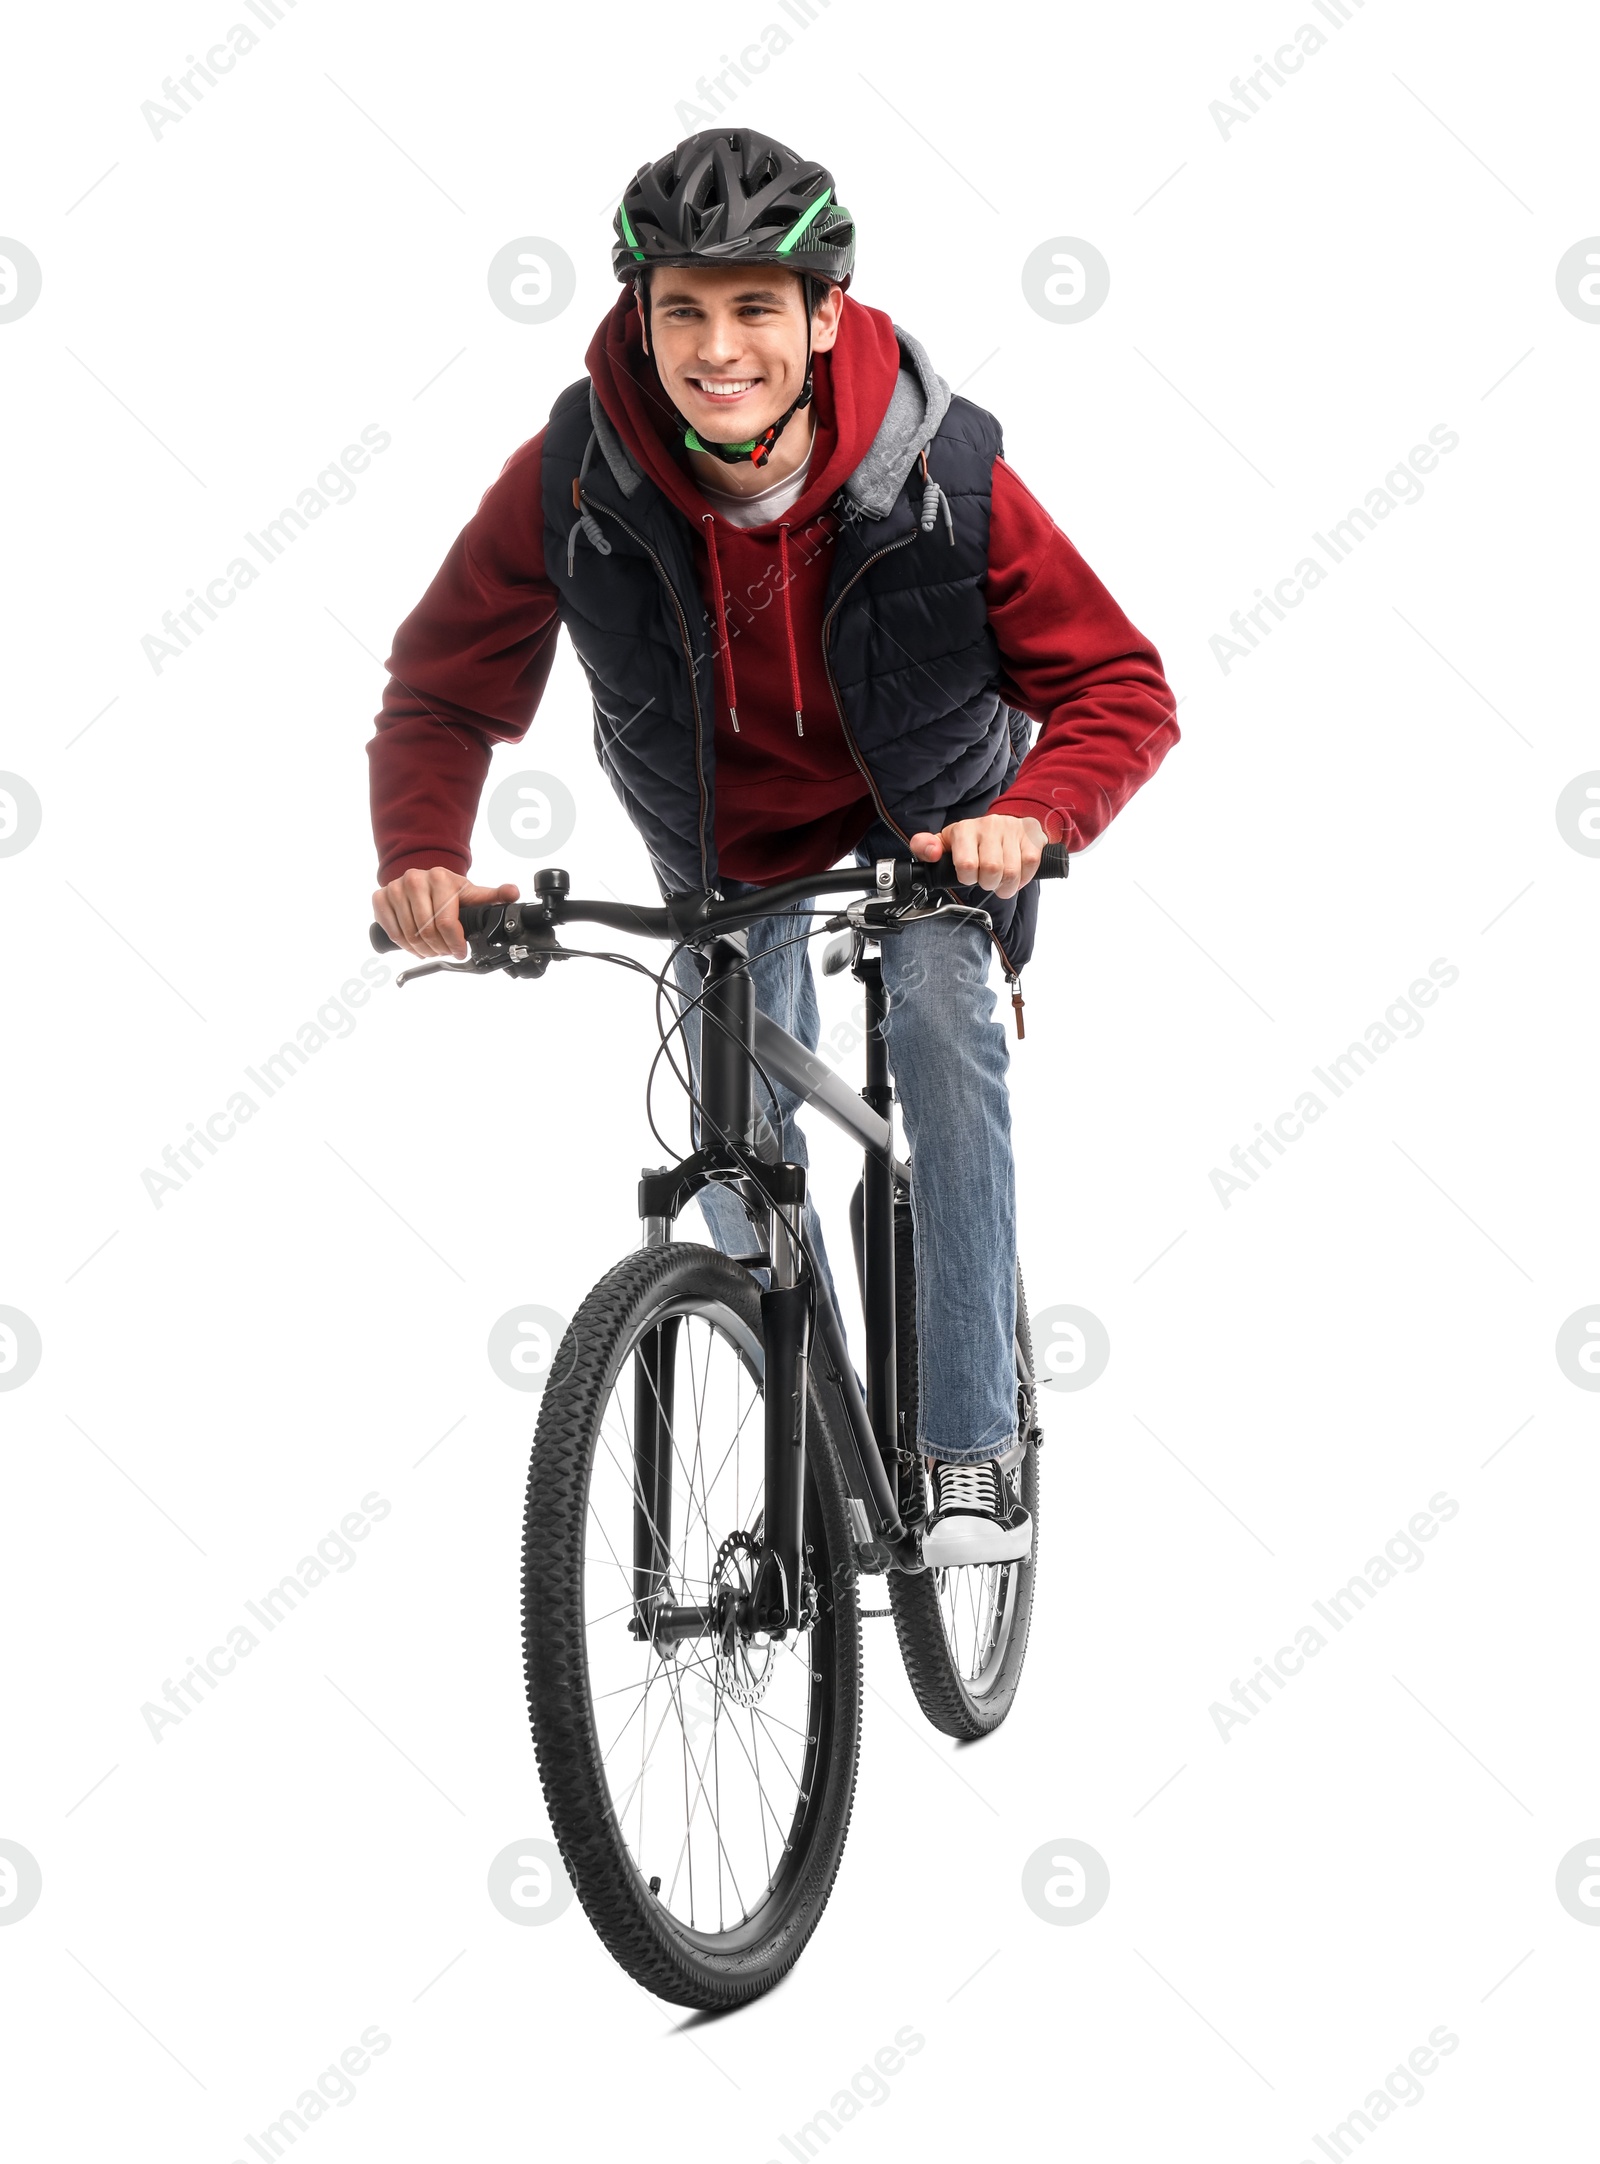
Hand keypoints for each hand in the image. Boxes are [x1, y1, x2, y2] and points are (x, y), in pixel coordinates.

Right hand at [372, 867, 520, 960]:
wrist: (422, 880)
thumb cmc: (448, 891)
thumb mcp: (470, 893)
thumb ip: (492, 896)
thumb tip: (513, 893)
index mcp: (441, 877)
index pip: (446, 922)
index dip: (454, 943)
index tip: (458, 951)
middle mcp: (415, 879)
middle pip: (427, 932)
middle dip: (439, 949)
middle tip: (445, 951)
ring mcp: (395, 888)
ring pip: (409, 935)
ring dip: (423, 950)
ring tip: (432, 949)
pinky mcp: (380, 898)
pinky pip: (391, 931)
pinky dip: (404, 945)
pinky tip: (415, 946)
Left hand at [907, 814, 1047, 899]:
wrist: (1005, 822)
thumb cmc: (972, 840)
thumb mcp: (945, 843)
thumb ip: (925, 847)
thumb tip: (931, 853)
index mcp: (964, 830)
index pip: (966, 864)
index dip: (968, 878)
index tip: (970, 876)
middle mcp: (988, 825)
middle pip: (991, 870)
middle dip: (989, 884)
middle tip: (988, 881)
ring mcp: (1011, 828)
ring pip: (1012, 871)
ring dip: (1007, 885)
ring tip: (1002, 881)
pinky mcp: (1031, 834)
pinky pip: (1031, 864)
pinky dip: (1024, 877)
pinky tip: (1017, 874)